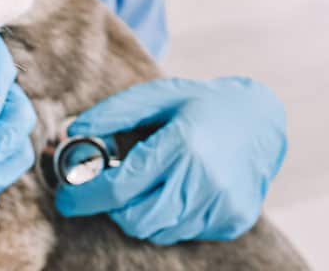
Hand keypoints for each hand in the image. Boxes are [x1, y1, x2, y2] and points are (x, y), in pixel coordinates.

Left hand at [55, 77, 286, 244]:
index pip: (120, 188)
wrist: (262, 119)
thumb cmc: (203, 104)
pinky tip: (179, 190)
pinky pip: (185, 232)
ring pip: (159, 231)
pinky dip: (171, 218)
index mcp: (182, 144)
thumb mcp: (158, 95)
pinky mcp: (233, 219)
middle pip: (135, 219)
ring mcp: (222, 203)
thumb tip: (75, 130)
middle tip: (109, 188)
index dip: (85, 198)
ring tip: (150, 184)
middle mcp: (204, 179)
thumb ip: (115, 112)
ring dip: (142, 213)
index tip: (66, 198)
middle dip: (112, 208)